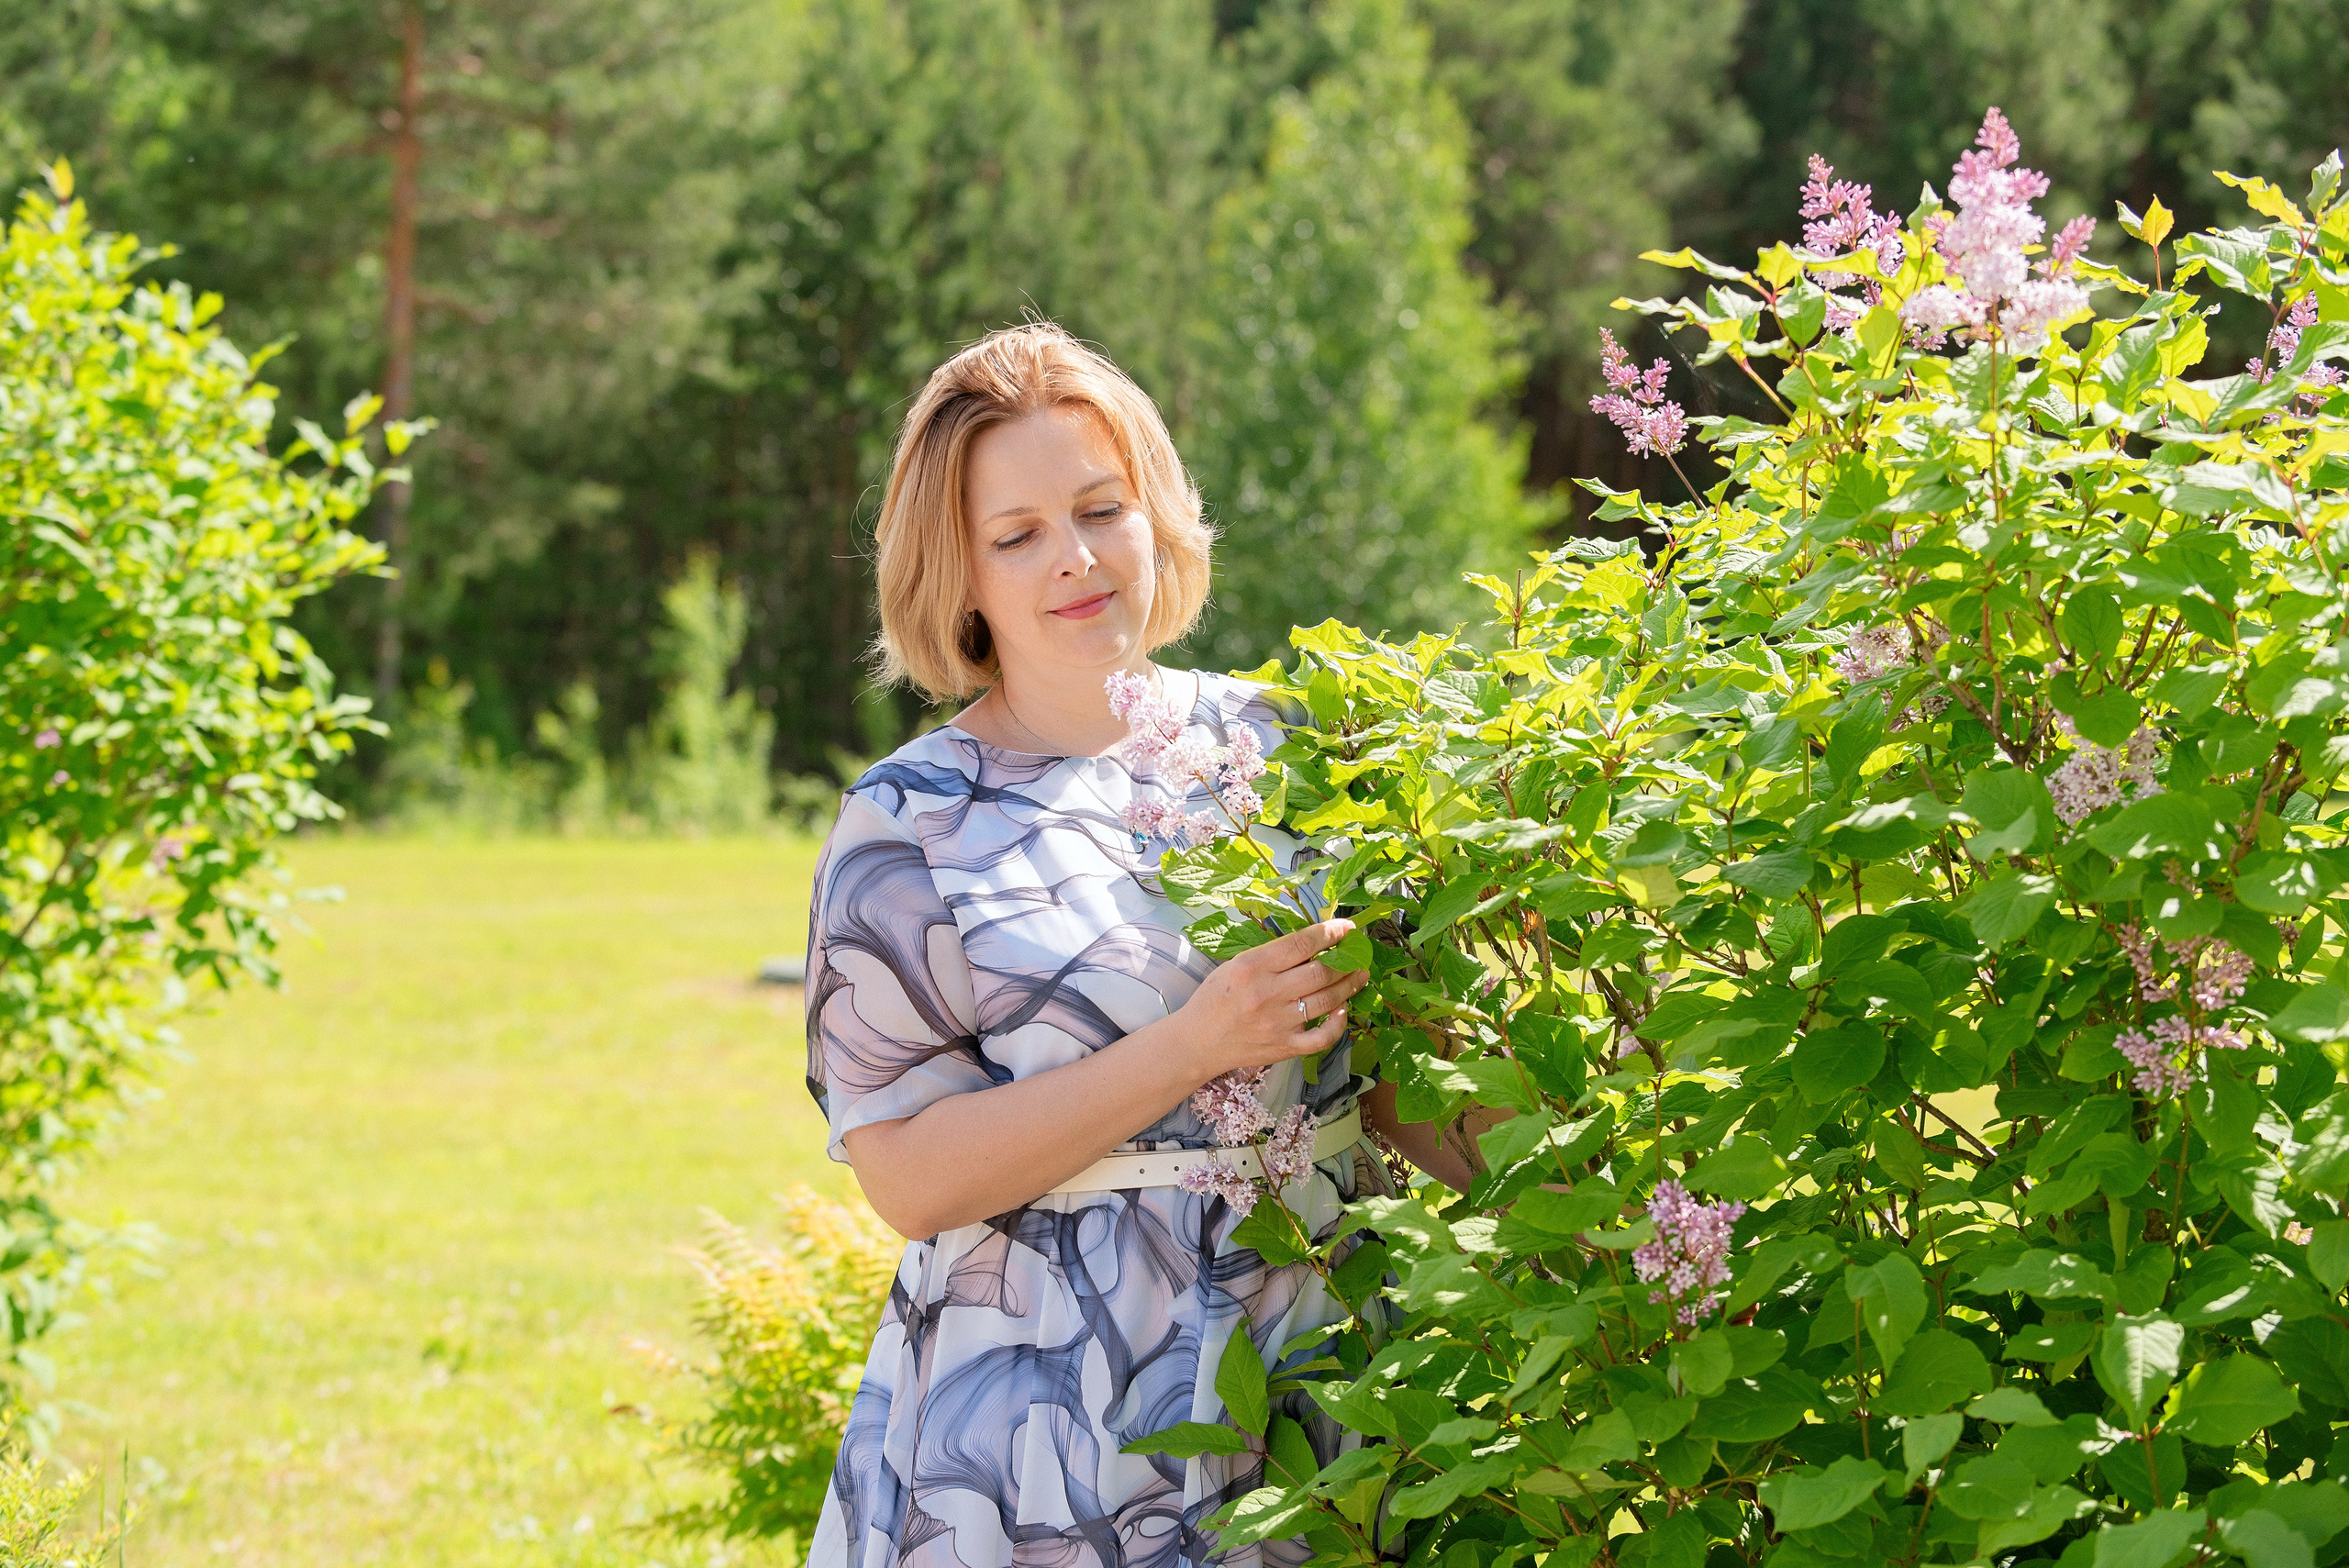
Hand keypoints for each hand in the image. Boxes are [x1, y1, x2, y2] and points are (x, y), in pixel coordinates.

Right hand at [1179, 918, 1369, 1079]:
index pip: (1302, 943)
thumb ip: (1272, 955)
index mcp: (1253, 966)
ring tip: (1360, 974)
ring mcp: (1279, 1023)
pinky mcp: (1285, 1047)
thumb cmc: (1216, 998)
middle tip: (1358, 951)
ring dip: (1350, 985)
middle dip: (1346, 959)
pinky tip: (1343, 1009)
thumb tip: (1313, 942)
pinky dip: (1339, 1023)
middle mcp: (1268, 994)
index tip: (1346, 928)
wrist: (1197, 1042)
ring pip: (1328, 1000)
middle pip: (1321, 972)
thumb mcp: (1235, 965)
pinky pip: (1323, 1037)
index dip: (1330, 932)